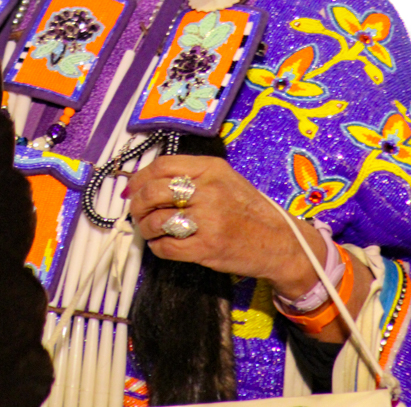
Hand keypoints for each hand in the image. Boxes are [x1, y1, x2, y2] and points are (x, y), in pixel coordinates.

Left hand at [127, 154, 324, 300]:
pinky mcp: (207, 248)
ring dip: (145, 228)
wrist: (279, 241)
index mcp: (211, 169)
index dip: (140, 177)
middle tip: (136, 212)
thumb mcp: (225, 178)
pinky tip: (161, 245)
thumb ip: (191, 175)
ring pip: (157, 221)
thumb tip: (147, 181)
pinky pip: (167, 247)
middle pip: (154, 192)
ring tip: (150, 230)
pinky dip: (157, 247)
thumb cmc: (248, 209)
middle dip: (137, 204)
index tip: (133, 188)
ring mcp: (208, 220)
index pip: (162, 165)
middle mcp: (209, 190)